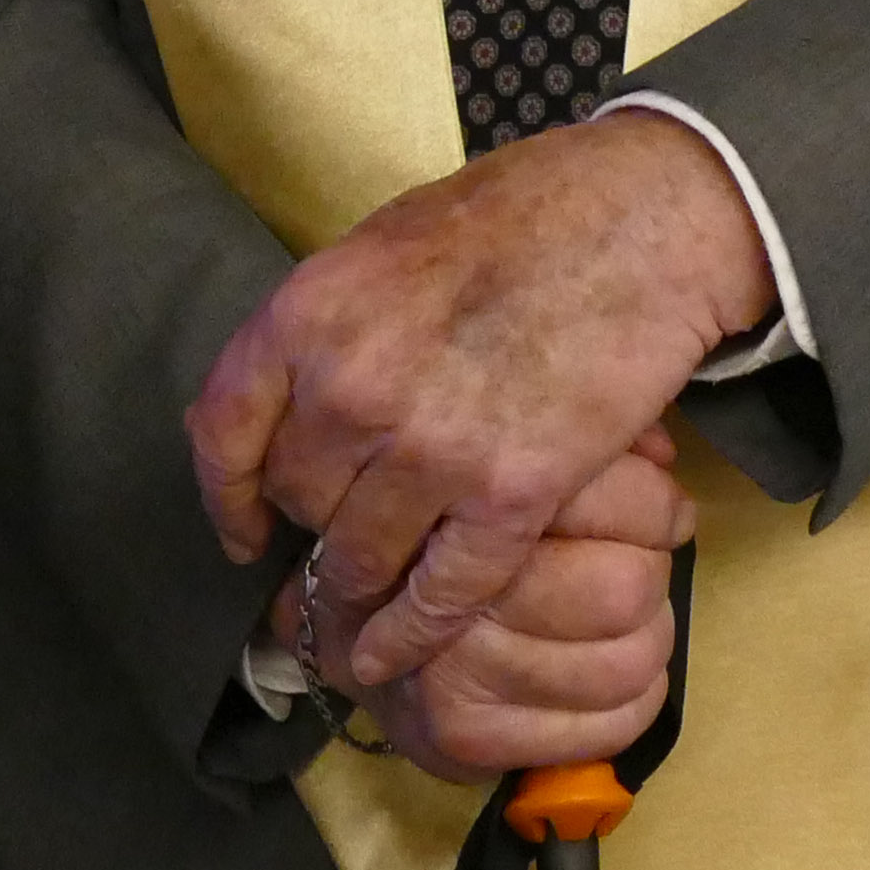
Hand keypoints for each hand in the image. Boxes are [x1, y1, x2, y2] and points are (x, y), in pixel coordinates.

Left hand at [191, 111, 773, 687]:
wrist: (646, 219)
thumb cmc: (524, 213)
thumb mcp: (389, 241)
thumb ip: (329, 324)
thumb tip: (279, 398)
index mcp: (312, 311)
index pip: (223, 430)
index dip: (225, 495)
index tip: (245, 528)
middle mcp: (354, 386)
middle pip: (298, 499)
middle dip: (315, 526)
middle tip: (338, 545)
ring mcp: (431, 446)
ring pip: (356, 558)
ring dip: (356, 592)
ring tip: (359, 612)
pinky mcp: (511, 493)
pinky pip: (439, 593)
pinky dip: (412, 633)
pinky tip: (395, 656)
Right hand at [282, 435, 692, 783]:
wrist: (352, 616)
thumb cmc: (448, 520)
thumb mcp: (513, 452)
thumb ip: (588, 443)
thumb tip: (664, 456)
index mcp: (467, 489)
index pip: (612, 501)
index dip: (657, 508)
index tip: (665, 512)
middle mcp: (450, 584)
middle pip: (624, 589)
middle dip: (648, 574)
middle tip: (639, 563)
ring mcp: (452, 673)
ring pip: (626, 663)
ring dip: (649, 638)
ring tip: (631, 618)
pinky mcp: (465, 740)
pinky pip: (608, 728)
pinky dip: (636, 702)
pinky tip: (615, 672)